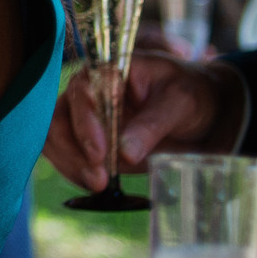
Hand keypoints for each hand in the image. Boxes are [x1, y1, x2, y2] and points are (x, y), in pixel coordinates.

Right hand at [45, 52, 234, 191]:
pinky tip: (96, 187)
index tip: (99, 154)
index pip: (81, 92)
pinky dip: (75, 173)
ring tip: (98, 186)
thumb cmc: (191, 93)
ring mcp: (84, 117)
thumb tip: (126, 153)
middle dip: (73, 152)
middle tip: (98, 180)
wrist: (201, 110)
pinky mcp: (87, 140)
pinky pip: (66, 155)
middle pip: (59, 118)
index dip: (84, 123)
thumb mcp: (181, 102)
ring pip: (55, 139)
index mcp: (109, 70)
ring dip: (70, 165)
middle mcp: (89, 91)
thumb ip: (152, 124)